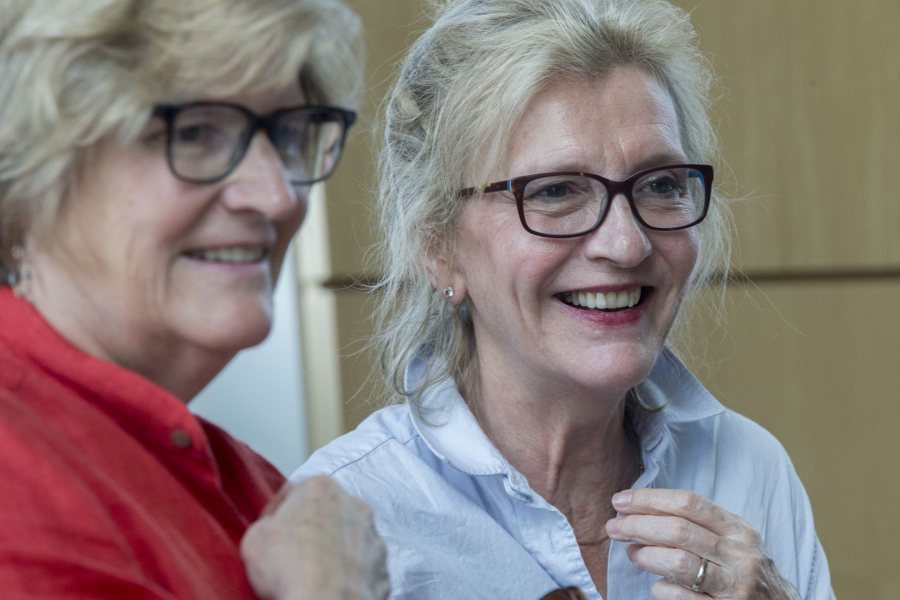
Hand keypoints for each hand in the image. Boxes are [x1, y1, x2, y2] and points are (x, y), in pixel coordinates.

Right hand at [241, 476, 389, 599]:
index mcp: (321, 488)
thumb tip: (273, 531)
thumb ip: (268, 524)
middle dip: (311, 528)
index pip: (294, 492)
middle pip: (326, 512)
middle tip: (291, 552)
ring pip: (348, 538)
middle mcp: (354, 505)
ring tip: (313, 572)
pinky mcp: (383, 565)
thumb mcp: (256, 537)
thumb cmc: (289, 567)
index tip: (269, 530)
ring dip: (333, 550)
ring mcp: (373, 536)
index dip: (276, 512)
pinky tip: (332, 584)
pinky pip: (362, 565)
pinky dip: (349, 573)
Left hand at [605, 489, 798, 598]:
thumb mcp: (733, 541)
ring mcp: (734, 586)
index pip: (689, 502)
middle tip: (613, 527)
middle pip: (679, 530)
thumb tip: (640, 510)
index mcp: (739, 529)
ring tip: (633, 554)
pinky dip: (662, 588)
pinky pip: (682, 597)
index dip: (650, 499)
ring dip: (646, 556)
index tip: (620, 500)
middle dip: (638, 526)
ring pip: (679, 562)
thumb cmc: (744, 571)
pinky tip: (656, 585)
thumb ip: (698, 525)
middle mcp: (740, 555)